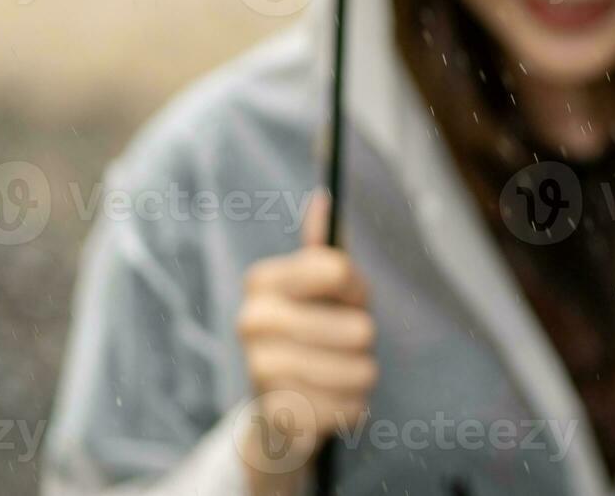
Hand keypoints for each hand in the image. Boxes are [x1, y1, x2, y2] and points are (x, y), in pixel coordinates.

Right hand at [236, 191, 375, 494]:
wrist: (277, 412)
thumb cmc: (310, 337)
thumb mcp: (318, 291)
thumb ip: (324, 250)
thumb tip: (324, 199)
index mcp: (262, 281)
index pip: (338, 269)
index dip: (358, 290)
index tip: (350, 300)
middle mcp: (252, 321)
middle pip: (359, 328)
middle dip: (362, 341)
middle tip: (339, 347)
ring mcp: (260, 371)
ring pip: (361, 371)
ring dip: (360, 377)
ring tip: (334, 377)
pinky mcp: (279, 416)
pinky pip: (352, 407)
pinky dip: (351, 408)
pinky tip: (326, 405)